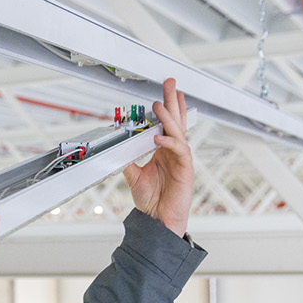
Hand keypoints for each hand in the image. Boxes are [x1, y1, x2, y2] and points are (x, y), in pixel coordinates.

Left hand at [124, 78, 194, 236]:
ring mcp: (181, 160)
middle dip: (173, 101)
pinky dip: (169, 143)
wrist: (158, 219)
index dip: (166, 108)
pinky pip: (180, 151)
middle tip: (171, 84)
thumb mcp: (133, 176)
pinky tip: (158, 139)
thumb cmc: (152, 200)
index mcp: (164, 151)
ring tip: (159, 105)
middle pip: (176, 121)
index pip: (167, 124)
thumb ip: (127, 161)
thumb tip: (116, 150)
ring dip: (169, 118)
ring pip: (178, 133)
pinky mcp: (185, 170)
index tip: (162, 93)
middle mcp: (174, 152)